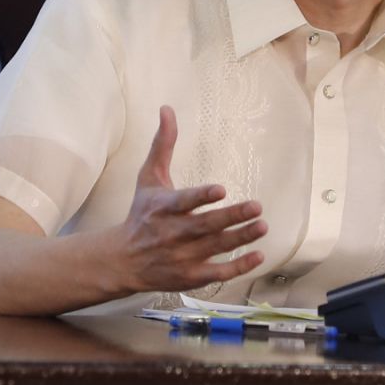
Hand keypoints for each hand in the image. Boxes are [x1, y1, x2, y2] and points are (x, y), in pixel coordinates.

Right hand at [109, 105, 266, 292]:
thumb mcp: (148, 178)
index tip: (220, 190)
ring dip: (240, 238)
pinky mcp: (190, 276)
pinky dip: (237, 267)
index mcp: (162, 208)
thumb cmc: (141, 214)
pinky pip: (216, 274)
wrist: (122, 260)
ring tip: (262, 226)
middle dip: (231, 217)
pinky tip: (258, 256)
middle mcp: (171, 233)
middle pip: (204, 226)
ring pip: (214, 248)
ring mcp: (181, 257)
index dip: (201, 197)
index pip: (183, 202)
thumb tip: (167, 108)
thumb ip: (163, 145)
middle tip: (257, 206)